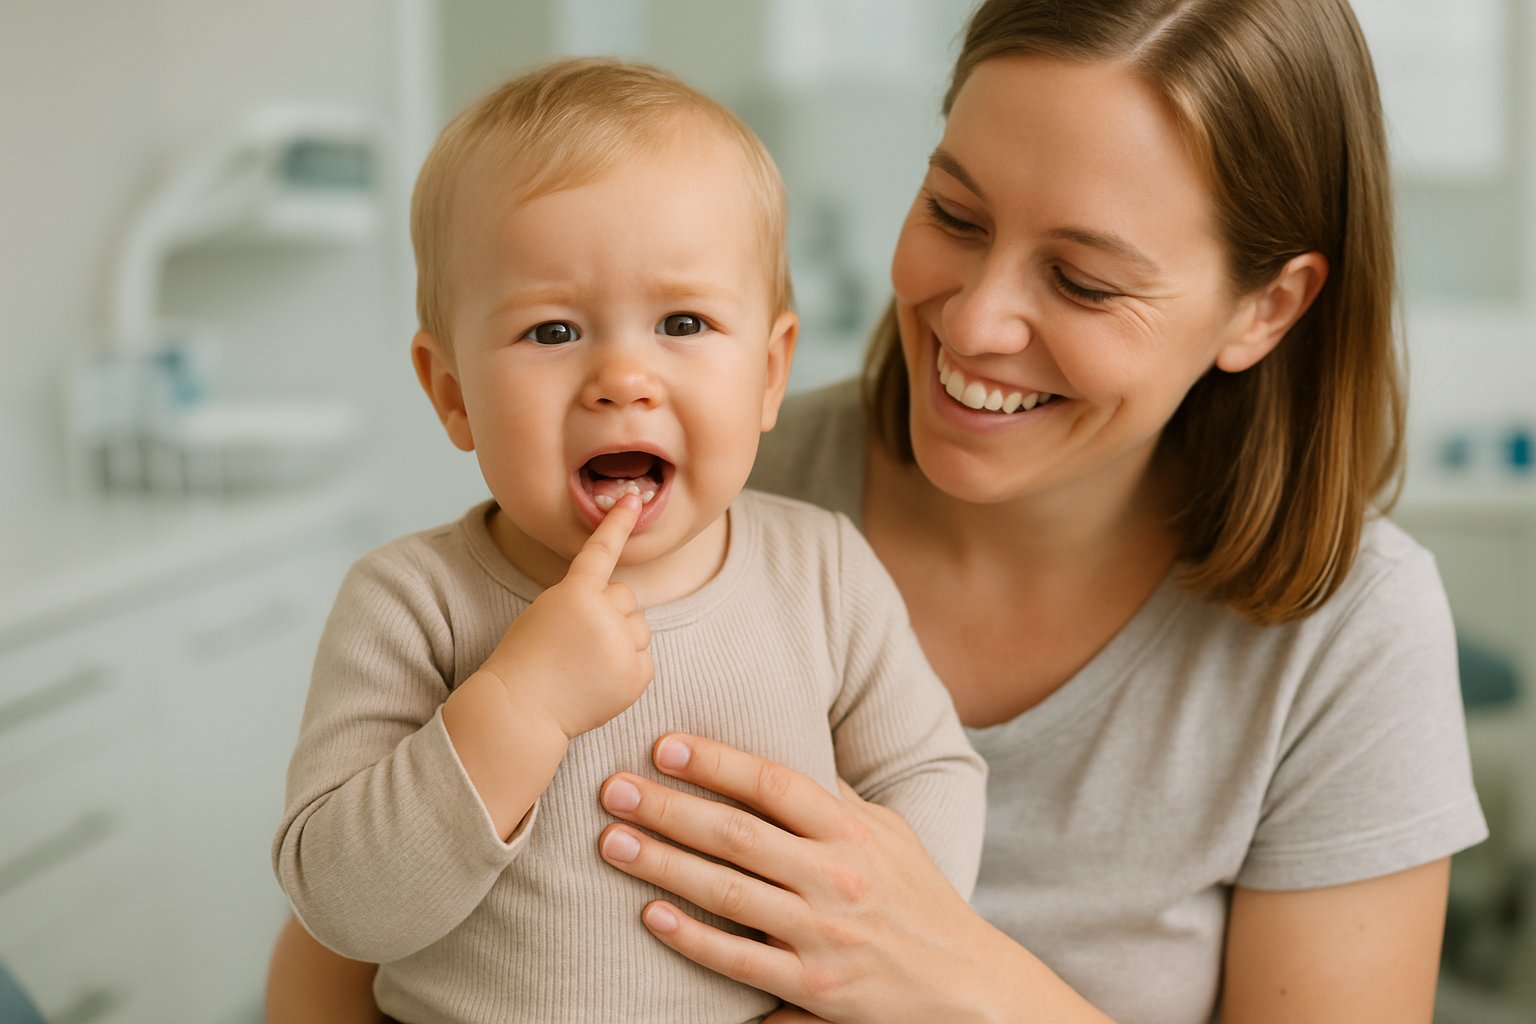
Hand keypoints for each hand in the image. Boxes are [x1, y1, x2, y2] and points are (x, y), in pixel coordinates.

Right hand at [482, 494, 652, 738]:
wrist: (522, 709)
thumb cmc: (527, 658)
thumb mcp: (546, 612)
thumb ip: (585, 600)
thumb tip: (623, 606)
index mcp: (575, 593)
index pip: (602, 550)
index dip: (618, 523)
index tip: (633, 499)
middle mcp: (604, 614)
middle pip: (625, 597)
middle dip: (609, 612)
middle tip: (578, 640)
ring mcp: (622, 646)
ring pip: (639, 626)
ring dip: (621, 638)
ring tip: (587, 662)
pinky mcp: (636, 676)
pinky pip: (644, 659)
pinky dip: (627, 667)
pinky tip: (599, 680)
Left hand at [596, 735, 1024, 1023]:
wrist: (967, 986)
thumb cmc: (919, 899)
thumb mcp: (889, 834)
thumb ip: (835, 798)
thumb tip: (782, 751)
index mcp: (853, 832)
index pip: (775, 784)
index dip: (716, 762)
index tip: (663, 745)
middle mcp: (838, 877)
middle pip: (737, 834)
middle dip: (668, 808)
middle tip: (612, 789)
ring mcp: (824, 934)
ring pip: (728, 893)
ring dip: (663, 864)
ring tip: (613, 841)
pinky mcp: (815, 988)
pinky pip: (740, 960)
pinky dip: (692, 937)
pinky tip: (651, 915)